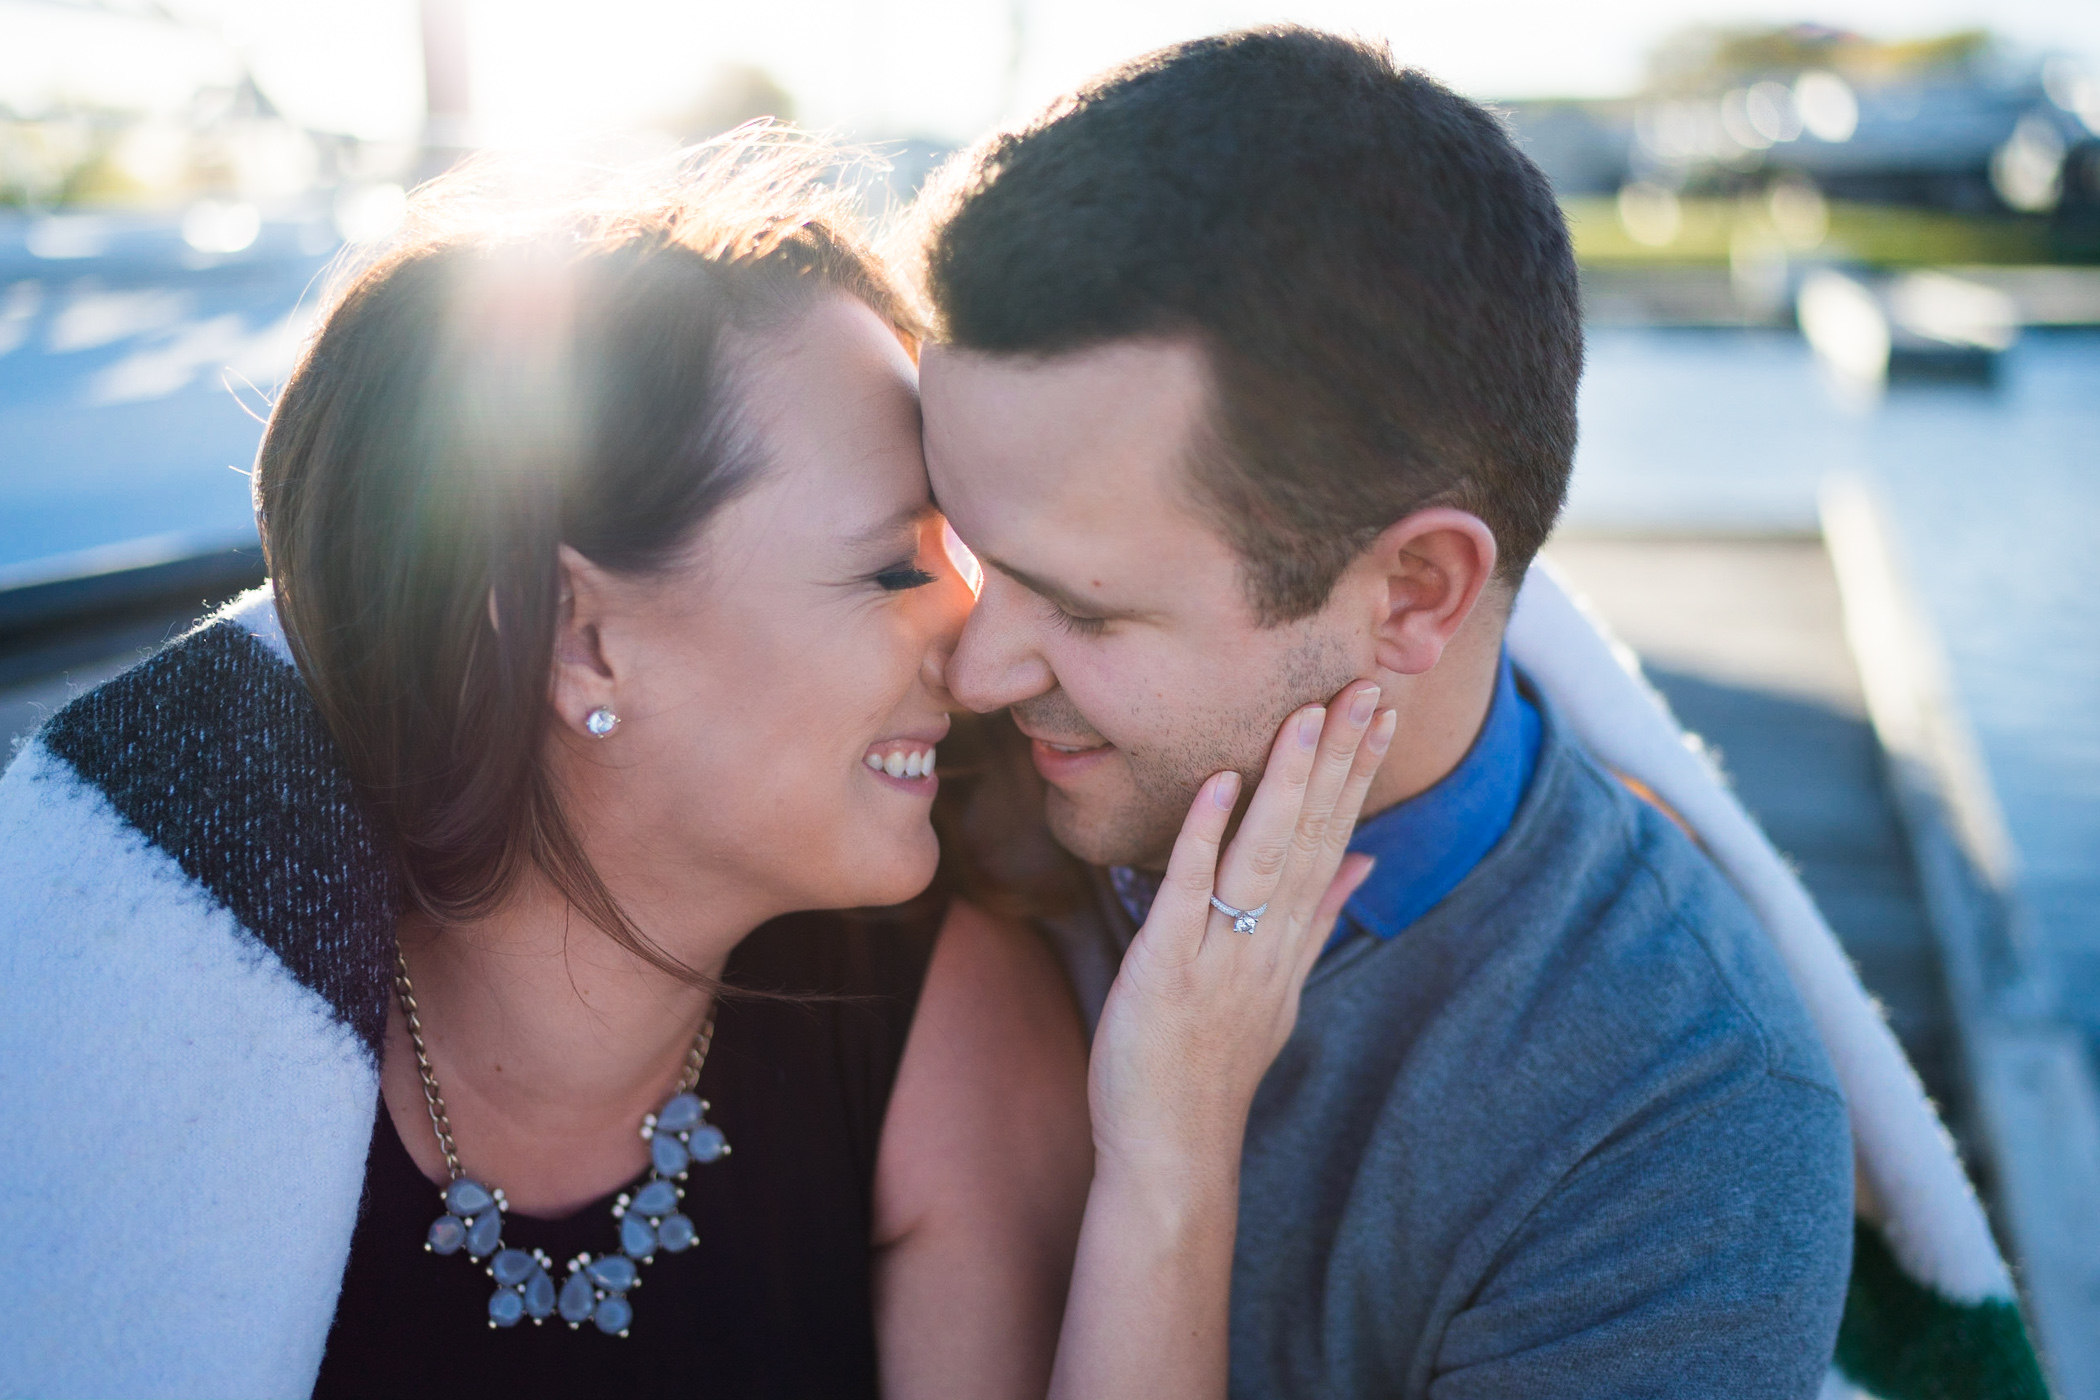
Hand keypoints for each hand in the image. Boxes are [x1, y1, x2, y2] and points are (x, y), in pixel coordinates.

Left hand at [1087, 681, 1393, 1181]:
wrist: (1171, 1153)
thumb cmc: (1210, 1067)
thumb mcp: (1277, 989)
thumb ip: (1318, 919)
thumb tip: (1365, 858)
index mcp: (1288, 941)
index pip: (1333, 840)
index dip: (1358, 772)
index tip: (1382, 708)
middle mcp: (1266, 943)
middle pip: (1312, 837)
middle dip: (1341, 759)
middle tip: (1369, 684)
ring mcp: (1220, 956)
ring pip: (1264, 856)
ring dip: (1289, 783)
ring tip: (1310, 714)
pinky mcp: (1167, 971)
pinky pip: (1189, 893)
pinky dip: (1204, 837)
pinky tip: (1219, 782)